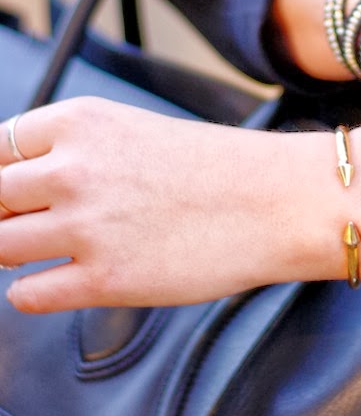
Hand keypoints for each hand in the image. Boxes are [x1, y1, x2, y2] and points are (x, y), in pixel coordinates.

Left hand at [0, 100, 360, 311]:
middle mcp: (72, 168)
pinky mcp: (102, 280)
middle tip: (27, 225)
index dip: (1, 176)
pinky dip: (33, 291)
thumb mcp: (134, 133)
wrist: (279, 200)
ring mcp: (84, 226)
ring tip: (50, 250)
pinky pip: (25, 294)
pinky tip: (65, 279)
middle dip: (3, 215)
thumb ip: (75, 152)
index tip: (13, 194)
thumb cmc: (217, 167)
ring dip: (14, 251)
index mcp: (80, 121)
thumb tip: (21, 187)